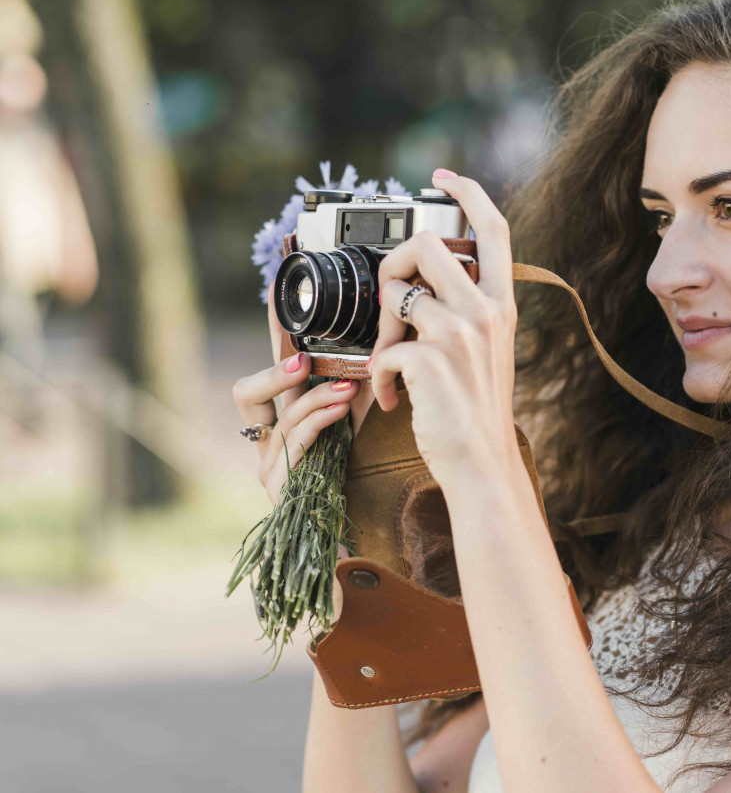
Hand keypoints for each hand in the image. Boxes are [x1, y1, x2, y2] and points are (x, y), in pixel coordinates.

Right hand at [232, 292, 361, 503]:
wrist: (341, 537)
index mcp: (278, 421)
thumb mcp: (352, 424)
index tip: (279, 299)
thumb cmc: (349, 480)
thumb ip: (355, 389)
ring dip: (316, 397)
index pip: (267, 370)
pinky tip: (341, 409)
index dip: (272, 336)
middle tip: (304, 358)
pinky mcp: (280, 488)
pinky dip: (319, 422)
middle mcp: (265, 441)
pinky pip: (295, 445)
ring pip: (281, 417)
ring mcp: (269, 466)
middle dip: (275, 372)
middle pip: (246, 393)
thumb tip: (379, 347)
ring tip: (348, 388)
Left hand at [368, 169, 519, 484]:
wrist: (481, 463)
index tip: (442, 178)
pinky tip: (393, 397)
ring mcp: (459, 334)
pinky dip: (379, 375)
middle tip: (392, 303)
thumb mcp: (488, 349)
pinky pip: (384, 348)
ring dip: (381, 328)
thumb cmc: (477, 410)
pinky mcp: (430, 361)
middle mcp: (485, 311)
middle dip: (394, 265)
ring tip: (389, 361)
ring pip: (396, 292)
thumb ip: (467, 311)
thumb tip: (421, 285)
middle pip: (426, 244)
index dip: (468, 192)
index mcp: (501, 303)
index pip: (494, 227)